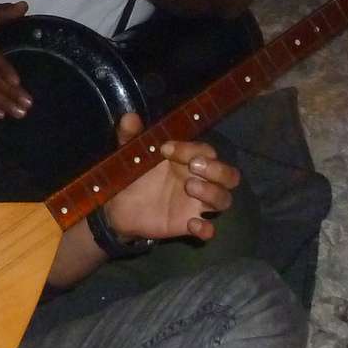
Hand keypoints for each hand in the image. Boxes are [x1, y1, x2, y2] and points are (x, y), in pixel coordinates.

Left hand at [102, 112, 236, 242]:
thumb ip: (131, 135)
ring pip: (224, 200)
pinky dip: (206, 229)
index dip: (191, 148)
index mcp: (188, 160)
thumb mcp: (130, 152)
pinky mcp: (188, 224)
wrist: (118, 207)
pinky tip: (191, 225)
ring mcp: (196, 204)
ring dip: (213, 193)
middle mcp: (199, 181)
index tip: (165, 149)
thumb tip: (130, 117)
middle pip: (229, 176)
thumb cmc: (133, 174)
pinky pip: (209, 230)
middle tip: (193, 167)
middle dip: (217, 170)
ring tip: (190, 188)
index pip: (206, 151)